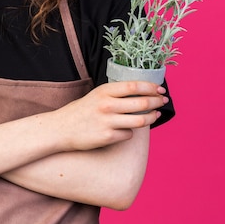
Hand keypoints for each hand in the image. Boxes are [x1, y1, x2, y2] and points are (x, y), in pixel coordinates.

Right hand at [53, 81, 167, 150]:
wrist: (61, 129)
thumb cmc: (80, 111)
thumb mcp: (96, 96)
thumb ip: (115, 94)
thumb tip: (141, 93)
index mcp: (104, 91)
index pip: (134, 86)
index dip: (151, 87)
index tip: (160, 89)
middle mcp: (107, 105)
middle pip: (142, 103)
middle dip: (157, 102)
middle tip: (163, 102)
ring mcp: (108, 122)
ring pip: (141, 121)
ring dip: (152, 118)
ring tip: (155, 116)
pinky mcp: (108, 137)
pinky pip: (129, 134)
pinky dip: (130, 132)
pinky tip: (125, 130)